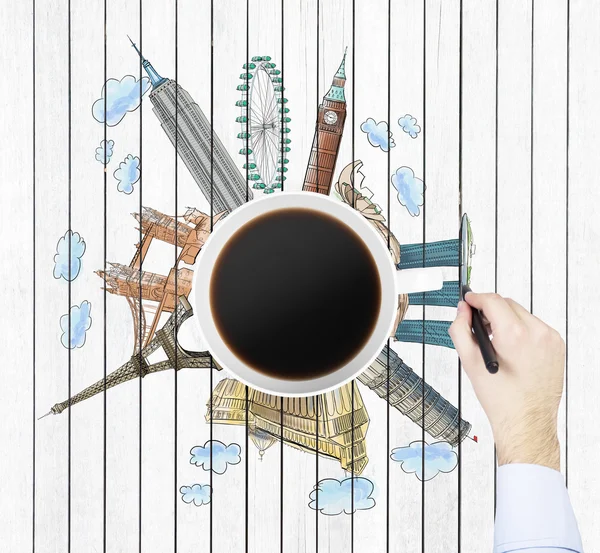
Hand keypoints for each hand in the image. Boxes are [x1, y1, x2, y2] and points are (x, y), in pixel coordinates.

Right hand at [448, 292, 563, 471]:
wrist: (526, 421)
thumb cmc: (500, 398)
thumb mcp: (470, 361)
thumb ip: (461, 329)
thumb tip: (462, 310)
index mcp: (514, 335)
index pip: (493, 300)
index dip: (476, 298)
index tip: (468, 300)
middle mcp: (537, 332)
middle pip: (508, 304)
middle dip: (490, 310)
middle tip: (478, 324)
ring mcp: (550, 338)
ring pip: (521, 314)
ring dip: (506, 320)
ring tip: (495, 341)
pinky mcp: (557, 345)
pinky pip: (534, 326)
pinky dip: (520, 330)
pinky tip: (511, 349)